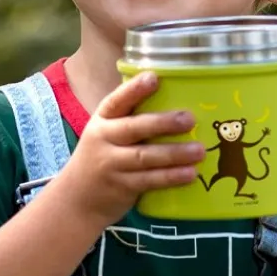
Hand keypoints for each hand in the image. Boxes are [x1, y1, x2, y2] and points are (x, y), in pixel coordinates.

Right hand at [60, 72, 204, 228]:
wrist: (77, 198)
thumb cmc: (103, 154)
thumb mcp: (107, 131)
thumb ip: (131, 117)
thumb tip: (177, 97)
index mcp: (102, 119)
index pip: (117, 101)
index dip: (134, 89)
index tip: (154, 78)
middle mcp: (104, 139)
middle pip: (134, 128)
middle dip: (162, 123)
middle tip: (189, 119)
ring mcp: (111, 164)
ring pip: (145, 157)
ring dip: (174, 154)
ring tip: (199, 150)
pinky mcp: (122, 187)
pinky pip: (149, 180)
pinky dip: (170, 177)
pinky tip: (190, 173)